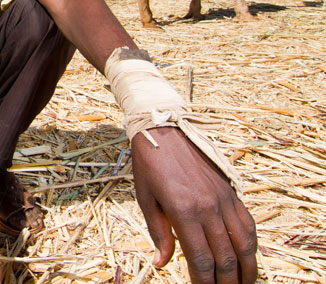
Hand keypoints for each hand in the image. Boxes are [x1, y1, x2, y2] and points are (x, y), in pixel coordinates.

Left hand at [131, 127, 256, 283]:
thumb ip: (158, 233)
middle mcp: (208, 207)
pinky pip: (247, 223)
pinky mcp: (230, 191)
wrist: (164, 129)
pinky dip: (251, 244)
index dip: (204, 281)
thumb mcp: (146, 198)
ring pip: (243, 242)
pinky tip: (248, 256)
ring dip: (245, 268)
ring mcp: (223, 199)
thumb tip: (161, 263)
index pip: (201, 258)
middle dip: (226, 281)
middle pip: (225, 256)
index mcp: (184, 211)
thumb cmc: (149, 164)